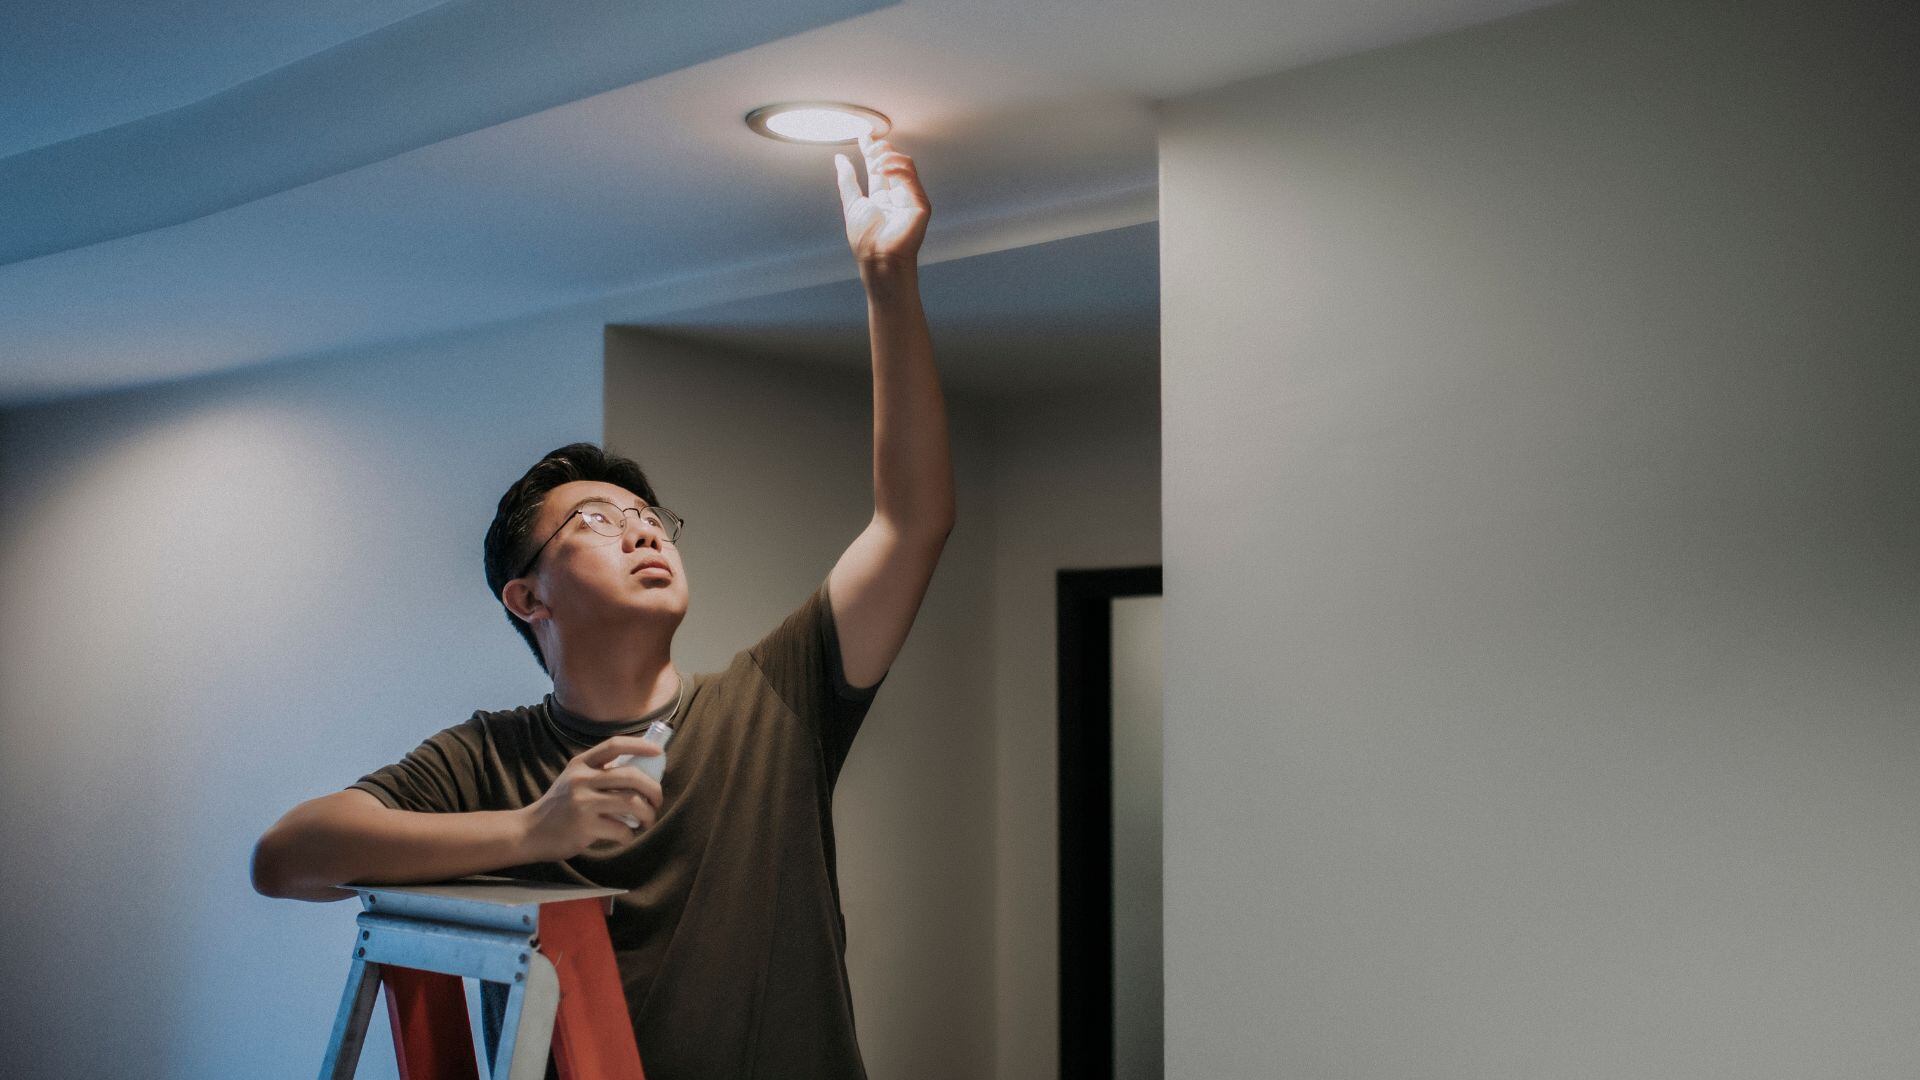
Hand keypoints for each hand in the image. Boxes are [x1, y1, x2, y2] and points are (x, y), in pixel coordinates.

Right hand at [518, 736, 663, 860]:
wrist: (530, 832)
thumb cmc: (560, 806)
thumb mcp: (574, 781)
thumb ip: (599, 774)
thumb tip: (641, 772)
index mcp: (580, 764)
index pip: (614, 746)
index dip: (639, 745)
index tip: (658, 752)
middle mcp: (581, 779)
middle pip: (631, 776)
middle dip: (654, 789)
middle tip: (657, 801)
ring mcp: (583, 803)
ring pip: (632, 803)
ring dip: (648, 814)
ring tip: (647, 821)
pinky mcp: (584, 827)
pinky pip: (621, 829)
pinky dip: (630, 835)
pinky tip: (626, 837)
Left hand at [835, 131, 929, 270]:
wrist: (878, 259)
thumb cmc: (866, 240)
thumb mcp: (852, 203)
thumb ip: (848, 180)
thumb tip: (840, 159)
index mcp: (883, 196)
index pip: (879, 166)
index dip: (872, 149)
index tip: (863, 135)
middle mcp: (898, 195)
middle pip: (894, 161)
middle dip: (881, 149)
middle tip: (868, 147)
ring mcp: (910, 198)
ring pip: (905, 164)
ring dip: (888, 157)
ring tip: (873, 163)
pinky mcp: (920, 204)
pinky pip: (911, 177)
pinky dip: (896, 168)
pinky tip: (881, 170)